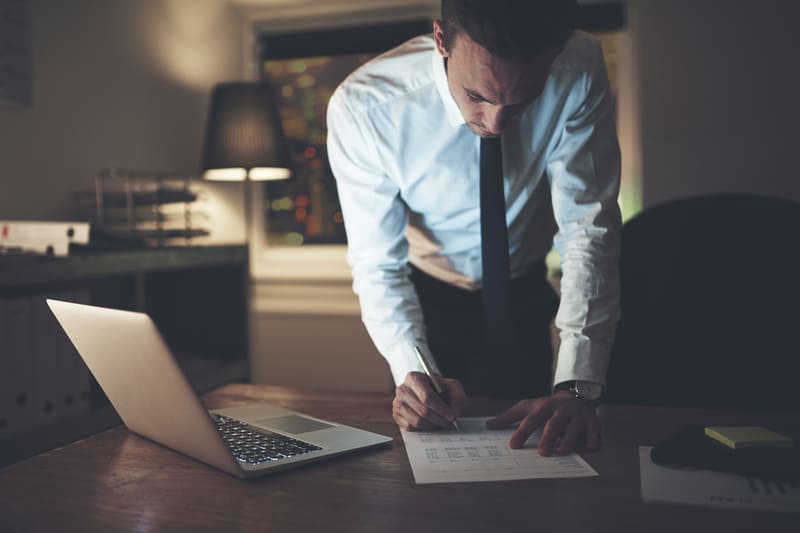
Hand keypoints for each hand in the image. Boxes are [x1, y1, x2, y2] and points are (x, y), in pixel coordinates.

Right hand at [392, 372, 465, 430]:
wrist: (429, 392)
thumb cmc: (440, 388)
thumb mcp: (452, 387)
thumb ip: (458, 396)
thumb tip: (454, 411)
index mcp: (413, 378)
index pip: (427, 397)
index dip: (441, 409)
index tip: (452, 416)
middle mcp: (402, 390)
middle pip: (422, 411)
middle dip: (439, 420)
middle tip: (450, 424)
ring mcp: (397, 403)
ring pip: (417, 421)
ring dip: (433, 426)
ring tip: (443, 425)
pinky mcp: (396, 416)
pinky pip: (410, 428)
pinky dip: (424, 429)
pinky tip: (432, 425)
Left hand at [486, 391, 600, 455]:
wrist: (574, 397)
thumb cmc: (546, 407)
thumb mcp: (528, 407)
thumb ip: (509, 417)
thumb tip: (488, 425)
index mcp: (543, 406)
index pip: (531, 419)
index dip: (522, 432)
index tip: (513, 445)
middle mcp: (561, 410)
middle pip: (553, 424)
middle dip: (547, 437)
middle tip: (541, 452)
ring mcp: (577, 416)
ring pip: (573, 429)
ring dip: (567, 441)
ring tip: (560, 452)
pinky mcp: (592, 422)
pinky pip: (593, 432)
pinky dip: (592, 441)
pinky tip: (589, 450)